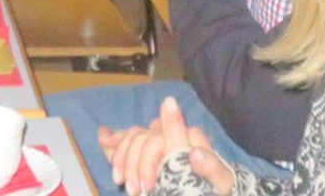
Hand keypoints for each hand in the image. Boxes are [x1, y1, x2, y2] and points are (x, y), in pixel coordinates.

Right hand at [98, 96, 231, 195]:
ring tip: (119, 181)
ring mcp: (162, 143)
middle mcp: (175, 135)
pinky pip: (129, 140)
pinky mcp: (153, 154)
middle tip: (134, 192)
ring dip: (121, 157)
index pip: (157, 139)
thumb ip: (211, 168)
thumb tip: (195, 153)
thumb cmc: (219, 188)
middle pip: (142, 137)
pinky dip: (116, 143)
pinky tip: (103, 139)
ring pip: (133, 136)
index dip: (147, 162)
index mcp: (191, 138)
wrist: (213, 190)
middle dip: (133, 164)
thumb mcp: (221, 183)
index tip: (145, 188)